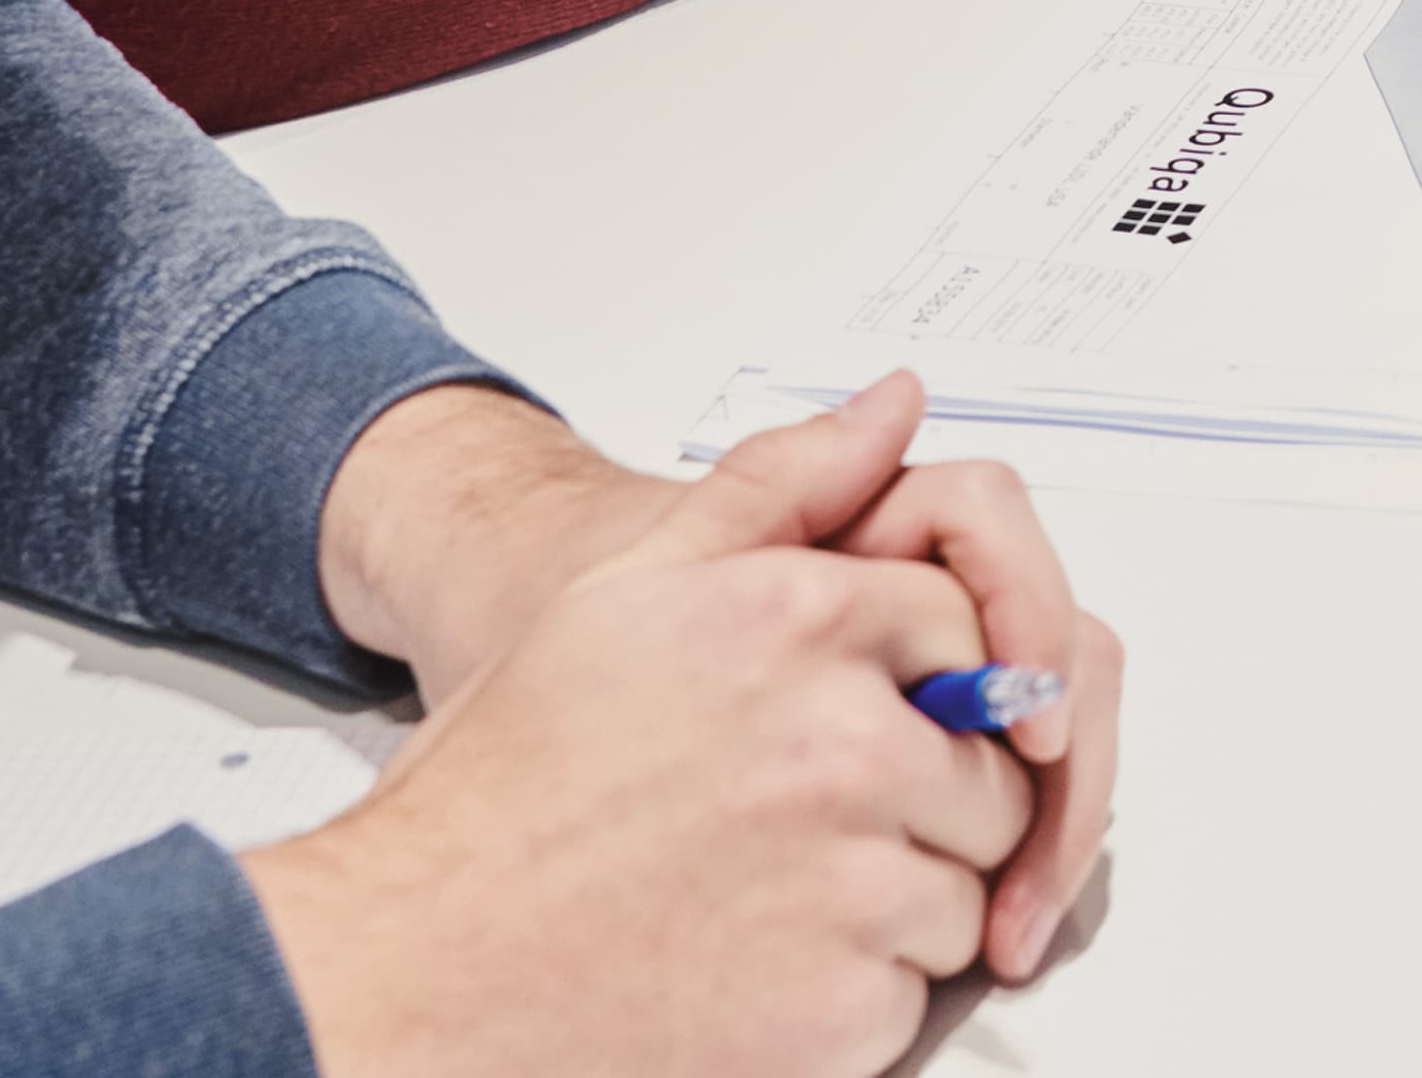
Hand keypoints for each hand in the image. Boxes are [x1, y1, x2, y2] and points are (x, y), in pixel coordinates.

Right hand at [250, 377, 1121, 1074]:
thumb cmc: (519, 774)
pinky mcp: (838, 1017)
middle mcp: (841, 746)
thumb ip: (786, 480)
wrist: (429, 946)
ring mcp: (848, 888)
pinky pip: (917, 997)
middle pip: (992, 767)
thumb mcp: (638, 575)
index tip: (871, 710)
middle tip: (817, 809)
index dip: (923, 675)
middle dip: (932, 791)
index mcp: (798, 620)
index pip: (964, 626)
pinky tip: (767, 958)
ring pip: (966, 889)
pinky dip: (861, 993)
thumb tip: (896, 404)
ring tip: (780, 882)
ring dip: (903, 895)